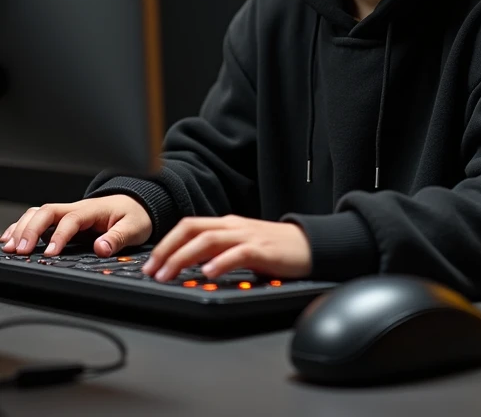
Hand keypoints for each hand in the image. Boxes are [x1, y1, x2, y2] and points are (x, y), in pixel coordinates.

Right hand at [0, 196, 152, 257]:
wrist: (137, 204)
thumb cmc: (135, 215)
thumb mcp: (135, 228)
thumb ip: (118, 238)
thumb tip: (101, 248)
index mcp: (93, 209)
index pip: (71, 220)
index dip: (58, 236)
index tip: (49, 253)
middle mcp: (77, 208)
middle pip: (47, 212)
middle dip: (30, 230)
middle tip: (20, 250)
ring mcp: (69, 213)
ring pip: (39, 213)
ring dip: (23, 228)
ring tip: (10, 247)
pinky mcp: (64, 219)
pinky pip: (39, 219)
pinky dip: (22, 226)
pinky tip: (10, 238)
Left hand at [140, 215, 312, 282]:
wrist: (309, 244)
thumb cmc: (275, 249)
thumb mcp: (241, 246)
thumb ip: (219, 253)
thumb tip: (190, 268)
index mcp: (226, 225)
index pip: (188, 227)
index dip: (166, 243)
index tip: (150, 263)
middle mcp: (233, 226)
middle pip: (191, 230)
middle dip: (167, 250)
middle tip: (152, 270)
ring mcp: (247, 236)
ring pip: (208, 240)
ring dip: (183, 258)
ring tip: (169, 275)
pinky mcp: (262, 249)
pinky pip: (237, 253)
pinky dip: (220, 262)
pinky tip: (208, 274)